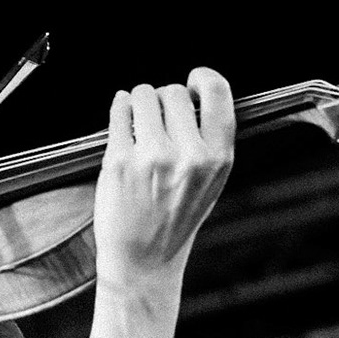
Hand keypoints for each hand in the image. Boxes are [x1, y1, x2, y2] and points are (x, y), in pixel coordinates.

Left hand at [92, 68, 235, 291]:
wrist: (144, 259)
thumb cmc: (175, 217)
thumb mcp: (211, 182)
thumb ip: (208, 140)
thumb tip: (195, 92)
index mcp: (219, 159)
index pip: (217, 93)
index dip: (202, 78)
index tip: (191, 81)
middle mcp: (190, 156)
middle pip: (174, 92)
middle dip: (163, 99)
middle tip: (156, 120)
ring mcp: (154, 158)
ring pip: (144, 95)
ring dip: (138, 101)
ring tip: (138, 121)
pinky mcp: (120, 161)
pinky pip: (119, 109)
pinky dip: (119, 107)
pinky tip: (122, 117)